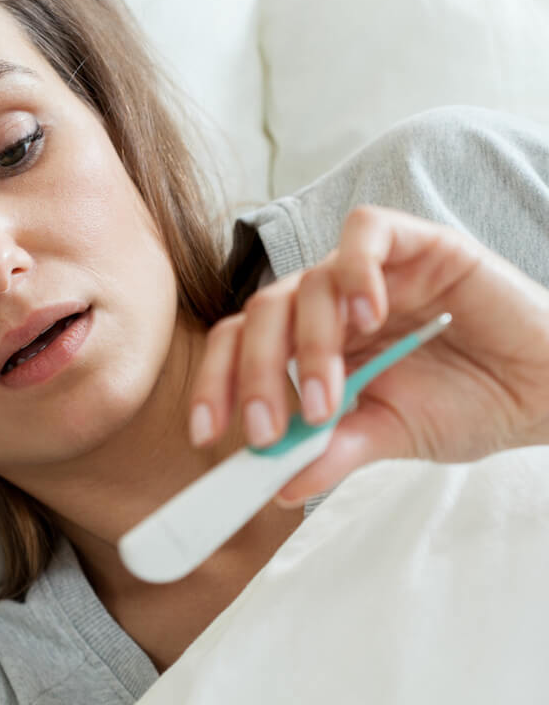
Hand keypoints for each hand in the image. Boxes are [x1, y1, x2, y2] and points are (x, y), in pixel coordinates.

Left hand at [190, 205, 548, 502]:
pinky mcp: (417, 243)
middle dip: (255, 374)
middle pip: (263, 314)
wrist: (544, 387)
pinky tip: (371, 315)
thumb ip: (334, 451)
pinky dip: (355, 271)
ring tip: (332, 398)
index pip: (243, 346)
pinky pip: (365, 234)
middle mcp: (330, 304)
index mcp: (314, 343)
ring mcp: (370, 271)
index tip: (206, 435)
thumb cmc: (467, 404)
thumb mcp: (389, 434)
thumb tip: (278, 487)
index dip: (216, 382)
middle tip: (266, 429)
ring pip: (307, 282)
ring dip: (309, 345)